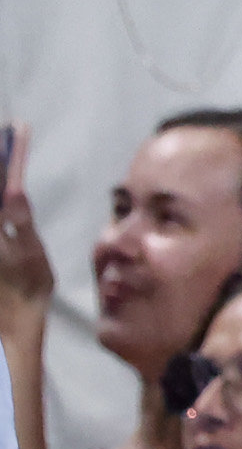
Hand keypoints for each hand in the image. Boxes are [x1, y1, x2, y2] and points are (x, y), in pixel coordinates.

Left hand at [0, 125, 53, 343]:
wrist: (9, 320)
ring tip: (6, 158)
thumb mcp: (30, 252)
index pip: (4, 180)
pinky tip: (6, 190)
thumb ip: (19, 218)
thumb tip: (13, 187)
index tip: (16, 128)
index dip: (12, 153)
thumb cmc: (27, 286)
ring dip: (2, 177)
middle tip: (7, 135)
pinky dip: (4, 193)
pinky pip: (1, 210)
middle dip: (2, 161)